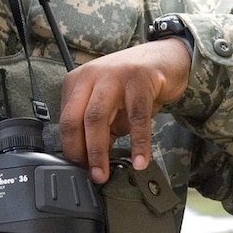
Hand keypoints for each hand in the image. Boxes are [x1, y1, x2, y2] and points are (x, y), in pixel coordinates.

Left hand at [57, 39, 190, 182]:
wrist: (166, 58)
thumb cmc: (134, 83)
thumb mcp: (110, 104)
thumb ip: (100, 128)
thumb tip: (90, 159)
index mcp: (78, 81)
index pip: (65, 119)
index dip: (71, 147)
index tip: (79, 168)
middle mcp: (92, 75)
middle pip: (75, 118)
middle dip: (80, 151)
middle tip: (89, 175)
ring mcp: (114, 75)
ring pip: (97, 117)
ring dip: (98, 150)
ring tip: (103, 173)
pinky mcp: (139, 79)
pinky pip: (136, 117)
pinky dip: (138, 143)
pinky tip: (139, 160)